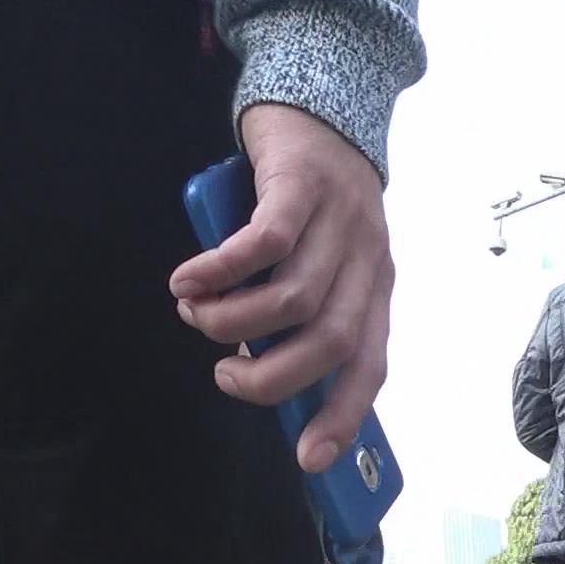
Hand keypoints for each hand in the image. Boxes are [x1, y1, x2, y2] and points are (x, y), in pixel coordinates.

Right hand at [171, 102, 395, 474]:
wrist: (317, 105)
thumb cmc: (310, 201)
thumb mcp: (321, 260)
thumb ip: (303, 310)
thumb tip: (260, 371)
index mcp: (375, 289)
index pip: (371, 366)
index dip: (342, 416)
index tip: (309, 459)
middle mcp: (367, 260)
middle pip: (328, 342)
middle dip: (270, 378)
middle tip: (225, 375)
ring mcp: (339, 221)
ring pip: (290, 299)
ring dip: (232, 322)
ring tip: (196, 315)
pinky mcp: (301, 185)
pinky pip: (261, 244)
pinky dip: (218, 271)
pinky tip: (189, 278)